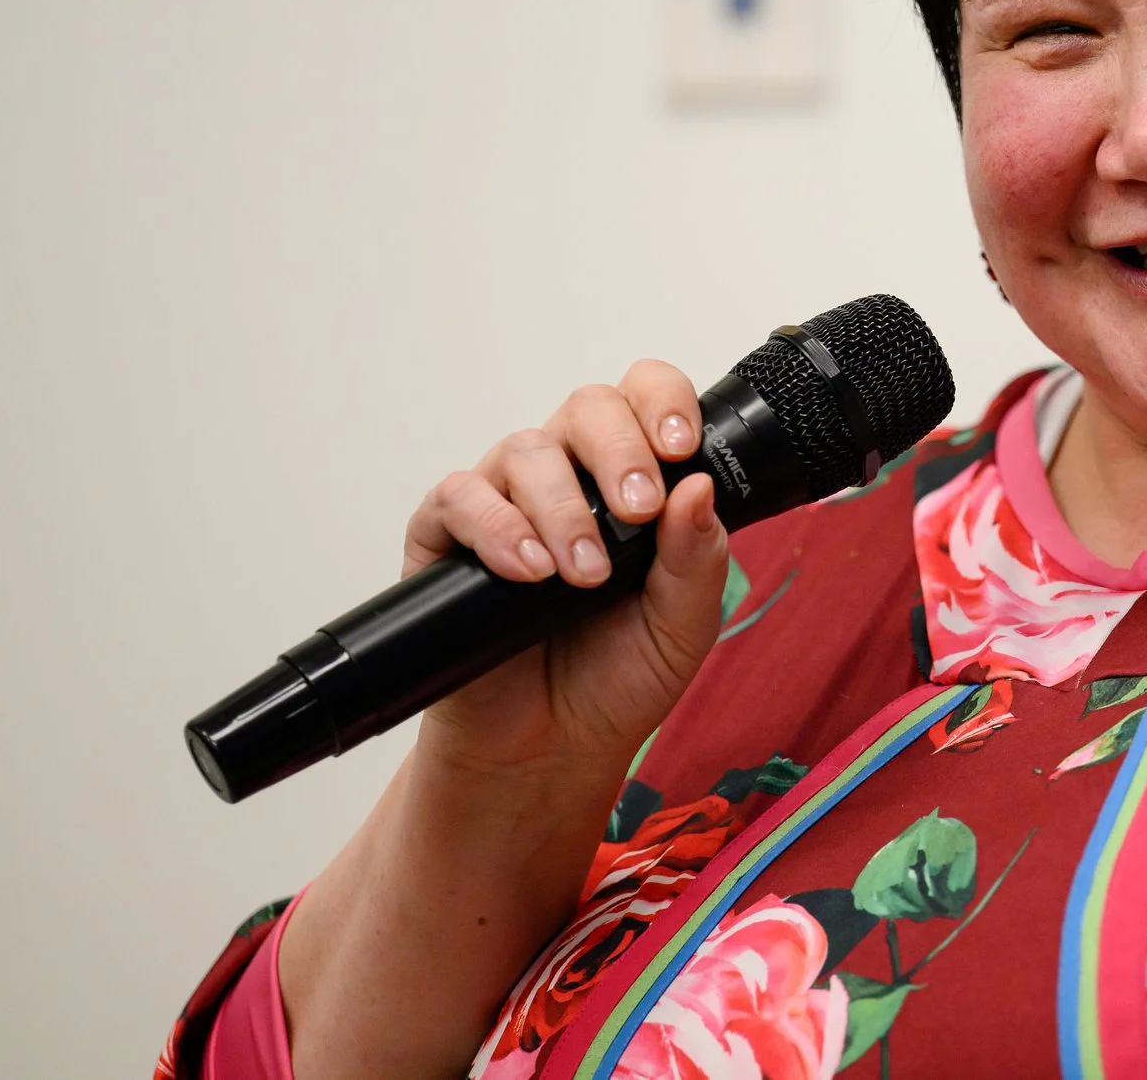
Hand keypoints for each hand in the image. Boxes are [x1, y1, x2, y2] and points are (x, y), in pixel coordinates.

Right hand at [404, 361, 730, 778]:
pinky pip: (461, 497)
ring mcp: (507, 500)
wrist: (550, 749)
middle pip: (588, 408)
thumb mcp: (683, 624)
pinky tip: (527, 570)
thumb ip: (698, 557)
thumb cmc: (618, 677)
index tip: (681, 447)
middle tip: (639, 512)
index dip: (664, 402)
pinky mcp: (447, 537)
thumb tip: (699, 486)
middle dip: (620, 451)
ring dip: (564, 508)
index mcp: (633, 477)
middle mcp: (569, 475)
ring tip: (582, 575)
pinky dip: (496, 527)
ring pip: (527, 450)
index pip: (645, 398)